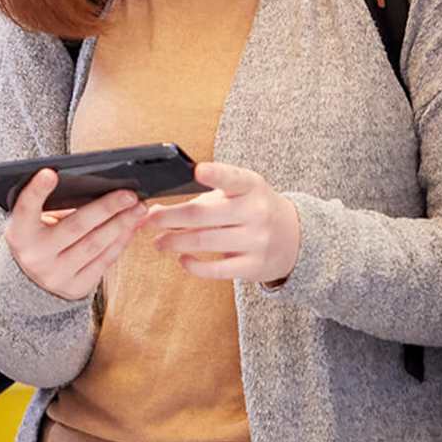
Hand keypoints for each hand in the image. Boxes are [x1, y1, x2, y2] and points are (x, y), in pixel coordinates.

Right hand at [3, 168, 147, 300]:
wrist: (32, 281)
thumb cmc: (39, 237)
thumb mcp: (34, 221)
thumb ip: (52, 204)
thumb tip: (97, 187)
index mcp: (19, 233)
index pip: (26, 209)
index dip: (37, 191)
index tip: (49, 173)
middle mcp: (35, 257)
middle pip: (75, 227)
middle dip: (106, 208)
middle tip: (129, 194)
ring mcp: (55, 275)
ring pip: (94, 245)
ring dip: (121, 224)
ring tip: (138, 209)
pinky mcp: (75, 287)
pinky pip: (103, 262)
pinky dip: (120, 242)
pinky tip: (131, 228)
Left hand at [145, 161, 301, 284]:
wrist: (293, 237)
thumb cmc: (252, 209)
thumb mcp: (238, 194)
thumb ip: (201, 198)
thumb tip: (154, 210)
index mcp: (251, 186)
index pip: (233, 178)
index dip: (215, 175)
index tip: (197, 171)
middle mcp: (256, 211)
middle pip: (203, 215)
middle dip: (169, 218)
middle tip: (148, 220)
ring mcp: (257, 240)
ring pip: (204, 241)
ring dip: (175, 241)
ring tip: (159, 242)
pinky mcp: (254, 266)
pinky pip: (217, 269)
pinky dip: (194, 265)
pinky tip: (182, 258)